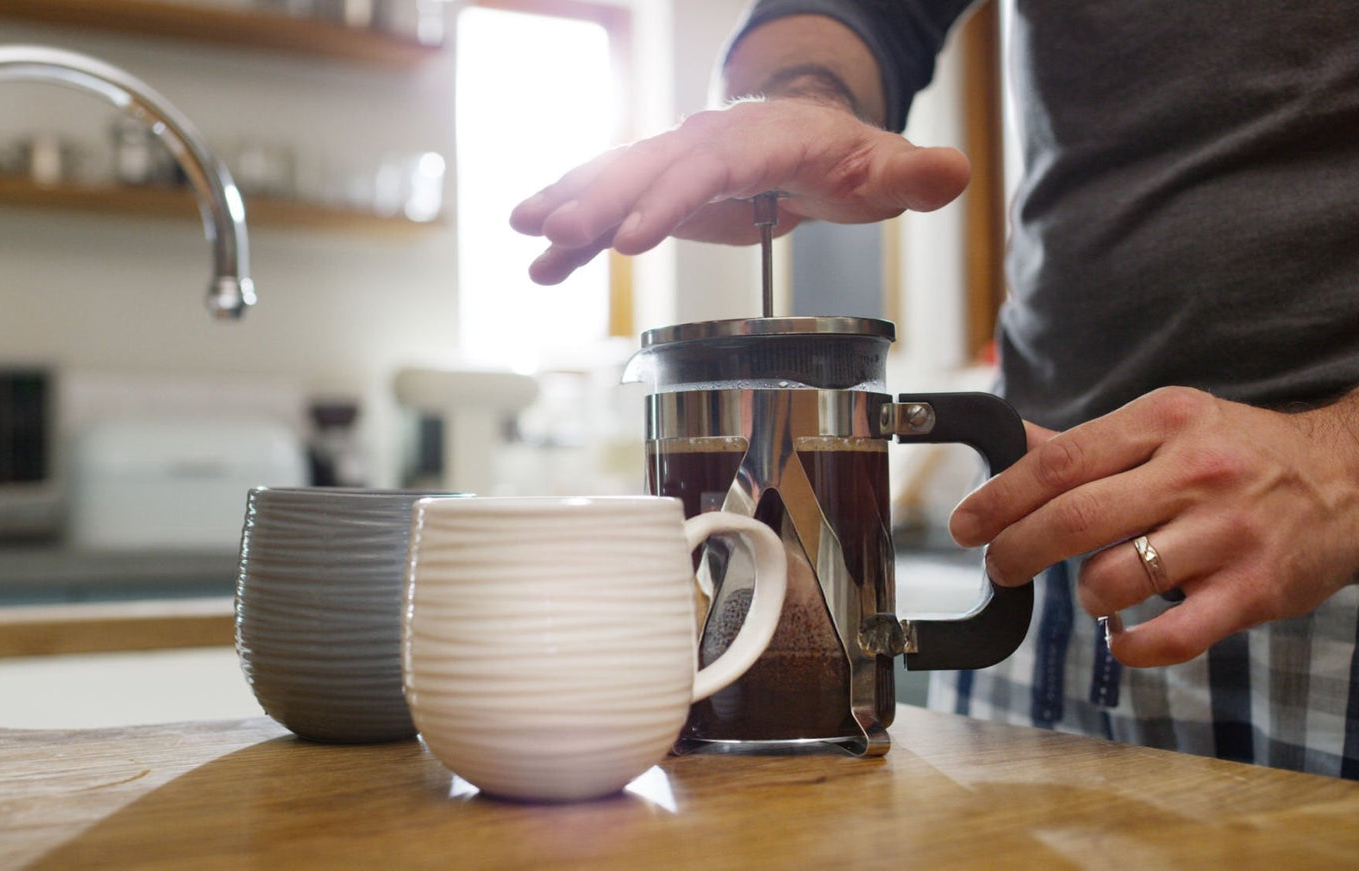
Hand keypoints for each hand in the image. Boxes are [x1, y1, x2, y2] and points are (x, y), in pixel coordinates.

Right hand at [508, 97, 969, 284]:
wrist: (807, 130)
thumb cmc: (841, 155)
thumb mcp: (879, 167)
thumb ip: (909, 174)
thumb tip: (950, 171)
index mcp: (758, 139)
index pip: (707, 168)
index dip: (667, 201)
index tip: (631, 239)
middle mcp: (705, 142)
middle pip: (646, 168)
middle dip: (597, 200)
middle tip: (554, 231)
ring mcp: (675, 161)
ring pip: (615, 179)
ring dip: (570, 206)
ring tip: (527, 235)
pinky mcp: (658, 186)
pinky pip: (609, 202)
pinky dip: (574, 225)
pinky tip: (541, 258)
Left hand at [949, 386, 1358, 666]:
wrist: (1354, 479)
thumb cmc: (1243, 454)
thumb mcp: (1168, 424)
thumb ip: (1088, 444)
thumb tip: (1008, 444)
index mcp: (1164, 422)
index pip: (1057, 463)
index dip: (998, 499)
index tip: (965, 525)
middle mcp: (1196, 473)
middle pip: (1074, 520)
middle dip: (1016, 551)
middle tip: (1000, 566)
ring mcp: (1228, 534)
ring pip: (1114, 578)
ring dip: (1082, 595)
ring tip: (1090, 590)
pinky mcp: (1255, 591)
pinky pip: (1172, 635)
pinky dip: (1130, 645)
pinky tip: (1120, 636)